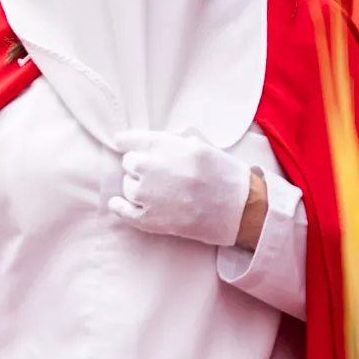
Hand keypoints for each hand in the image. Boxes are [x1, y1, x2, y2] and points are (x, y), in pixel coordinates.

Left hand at [106, 130, 261, 249]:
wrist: (240, 208)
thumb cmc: (225, 174)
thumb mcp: (200, 145)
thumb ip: (173, 142)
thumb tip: (151, 143)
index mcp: (166, 146)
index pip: (130, 139)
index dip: (128, 142)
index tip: (124, 144)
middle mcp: (153, 168)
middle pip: (129, 162)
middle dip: (139, 165)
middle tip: (155, 171)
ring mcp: (149, 195)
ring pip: (128, 185)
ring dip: (137, 185)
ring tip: (156, 190)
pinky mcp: (150, 219)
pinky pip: (123, 211)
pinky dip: (120, 206)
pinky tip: (119, 204)